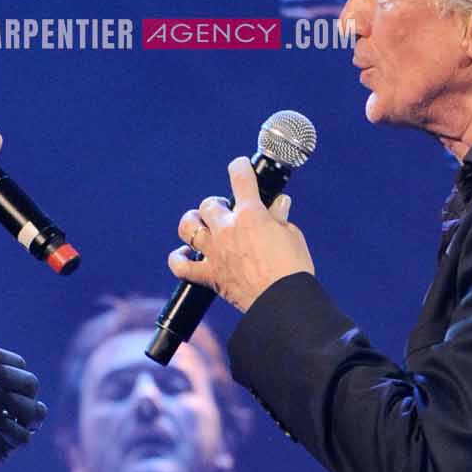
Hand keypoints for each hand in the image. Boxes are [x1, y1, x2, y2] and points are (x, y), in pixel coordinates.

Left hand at [0, 338, 46, 471]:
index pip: (17, 365)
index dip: (2, 357)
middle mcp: (9, 404)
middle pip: (31, 384)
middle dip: (8, 375)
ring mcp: (9, 427)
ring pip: (38, 412)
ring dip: (14, 400)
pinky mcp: (3, 450)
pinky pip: (23, 438)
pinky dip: (6, 425)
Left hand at [167, 155, 313, 314]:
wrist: (283, 303)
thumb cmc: (293, 269)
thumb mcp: (292, 236)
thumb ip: (279, 217)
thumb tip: (279, 203)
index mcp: (250, 215)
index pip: (240, 176)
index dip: (240, 167)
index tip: (241, 168)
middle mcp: (227, 230)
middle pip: (209, 204)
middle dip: (217, 205)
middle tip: (229, 213)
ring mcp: (215, 253)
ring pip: (188, 227)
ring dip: (193, 222)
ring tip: (202, 226)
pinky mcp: (209, 276)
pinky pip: (181, 266)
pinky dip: (178, 259)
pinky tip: (185, 255)